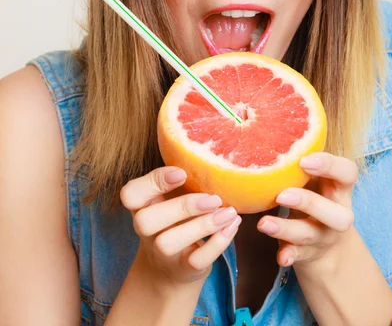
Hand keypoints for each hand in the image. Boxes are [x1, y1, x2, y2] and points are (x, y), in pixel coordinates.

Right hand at [120, 166, 241, 286]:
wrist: (174, 267)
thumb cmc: (176, 218)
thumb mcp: (172, 196)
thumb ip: (180, 178)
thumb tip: (212, 151)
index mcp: (142, 205)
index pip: (130, 194)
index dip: (153, 182)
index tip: (182, 172)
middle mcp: (146, 231)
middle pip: (146, 221)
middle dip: (182, 206)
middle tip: (214, 197)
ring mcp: (162, 253)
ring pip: (168, 242)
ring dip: (202, 225)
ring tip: (228, 212)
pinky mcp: (183, 269)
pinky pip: (196, 261)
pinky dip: (217, 243)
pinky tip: (232, 225)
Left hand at [257, 152, 357, 269]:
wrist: (324, 242)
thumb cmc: (312, 194)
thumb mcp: (311, 177)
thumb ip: (295, 157)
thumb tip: (252, 117)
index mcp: (338, 188)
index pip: (348, 173)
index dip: (329, 166)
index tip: (304, 159)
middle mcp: (337, 212)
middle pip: (337, 213)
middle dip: (310, 204)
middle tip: (282, 194)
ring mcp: (324, 236)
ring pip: (312, 235)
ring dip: (288, 229)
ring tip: (263, 223)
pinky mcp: (308, 253)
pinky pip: (300, 257)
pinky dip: (289, 256)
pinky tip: (278, 256)